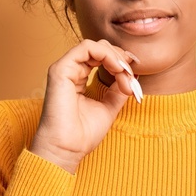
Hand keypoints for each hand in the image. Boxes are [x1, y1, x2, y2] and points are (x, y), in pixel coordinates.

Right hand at [29, 39, 140, 173]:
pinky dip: (107, 55)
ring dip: (116, 58)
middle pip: (101, 48)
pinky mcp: (60, 69)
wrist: (67, 149)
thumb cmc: (82, 134)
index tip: (134, 78)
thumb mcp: (109, 107)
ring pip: (96, 45)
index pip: (103, 58)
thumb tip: (132, 74)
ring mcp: (64, 68)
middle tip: (131, 78)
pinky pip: (87, 47)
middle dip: (121, 59)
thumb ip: (118, 89)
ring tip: (125, 75)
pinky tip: (117, 69)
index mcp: (79, 78)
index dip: (122, 62)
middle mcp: (71, 70)